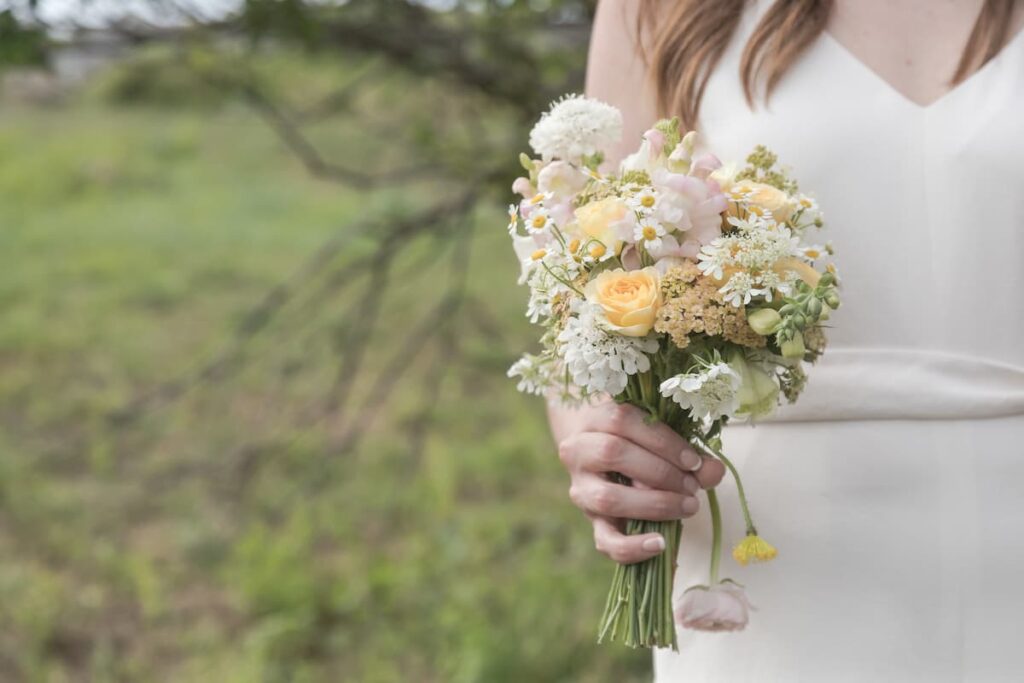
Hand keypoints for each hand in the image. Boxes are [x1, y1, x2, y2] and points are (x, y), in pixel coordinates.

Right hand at [556, 401, 725, 564]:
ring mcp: (581, 489)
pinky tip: (661, 543)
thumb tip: (714, 471)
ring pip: (607, 497)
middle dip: (661, 472)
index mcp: (594, 420)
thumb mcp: (660, 439)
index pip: (622, 420)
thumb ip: (688, 454)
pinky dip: (634, 546)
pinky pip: (605, 540)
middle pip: (612, 453)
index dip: (661, 441)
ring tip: (688, 507)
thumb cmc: (639, 443)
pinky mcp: (591, 521)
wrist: (605, 461)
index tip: (693, 461)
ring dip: (654, 504)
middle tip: (692, 485)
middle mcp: (578, 451)